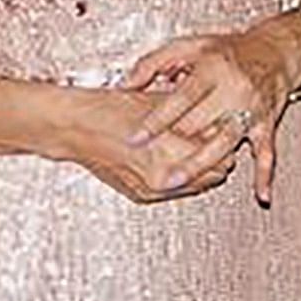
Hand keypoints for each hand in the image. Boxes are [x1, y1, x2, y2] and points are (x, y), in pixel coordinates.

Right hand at [50, 83, 245, 203]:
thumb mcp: (165, 105)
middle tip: (214, 137)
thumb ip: (196, 118)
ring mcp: (153, 190)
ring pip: (199, 184)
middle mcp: (164, 176)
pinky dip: (181, 176)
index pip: (222, 152)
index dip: (226, 138)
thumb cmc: (111, 108)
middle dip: (218, 155)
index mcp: (172, 150)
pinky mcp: (142, 196)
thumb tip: (221, 124)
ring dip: (201, 168)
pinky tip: (174, 158)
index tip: (227, 127)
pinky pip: (177, 190)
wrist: (74, 126)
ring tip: (192, 147)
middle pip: (217, 172)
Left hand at [118, 21, 300, 203]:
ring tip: (176, 180)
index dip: (157, 120)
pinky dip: (265, 174)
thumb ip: (154, 62)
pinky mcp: (267, 123)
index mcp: (213, 69)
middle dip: (174, 145)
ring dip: (201, 164)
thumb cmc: (227, 51)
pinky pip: (268, 152)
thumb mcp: (189, 46)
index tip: (136, 138)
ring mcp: (253, 109)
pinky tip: (261, 194)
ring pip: (226, 142)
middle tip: (148, 163)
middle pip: (201, 124)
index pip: (181, 98)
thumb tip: (127, 84)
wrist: (275, 52)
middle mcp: (235, 89)